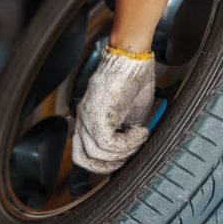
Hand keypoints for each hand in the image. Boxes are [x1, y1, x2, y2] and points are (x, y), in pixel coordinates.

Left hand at [72, 47, 155, 173]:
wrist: (132, 58)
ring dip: (124, 152)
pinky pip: (108, 144)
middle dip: (109, 165)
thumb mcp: (129, 116)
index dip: (104, 162)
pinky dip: (128, 144)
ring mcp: (86, 117)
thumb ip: (123, 134)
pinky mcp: (96, 114)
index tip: (126, 156)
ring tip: (139, 137)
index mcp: (87, 120)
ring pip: (97, 154)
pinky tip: (140, 132)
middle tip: (130, 153)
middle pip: (83, 159)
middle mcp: (82, 120)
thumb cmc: (133, 81)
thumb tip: (131, 153)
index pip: (84, 154)